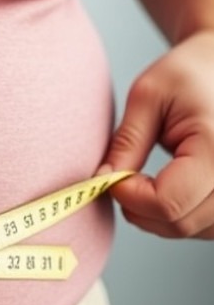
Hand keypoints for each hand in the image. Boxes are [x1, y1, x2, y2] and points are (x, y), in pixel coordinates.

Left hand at [99, 30, 213, 238]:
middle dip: (139, 208)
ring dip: (158, 216)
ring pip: (191, 230)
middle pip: (179, 223)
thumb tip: (101, 182)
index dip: (129, 196)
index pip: (167, 202)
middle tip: (122, 178)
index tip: (111, 176)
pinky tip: (166, 190)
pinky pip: (204, 227)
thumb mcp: (148, 95)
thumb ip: (126, 142)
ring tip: (145, 181)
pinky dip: (178, 217)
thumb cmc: (188, 74)